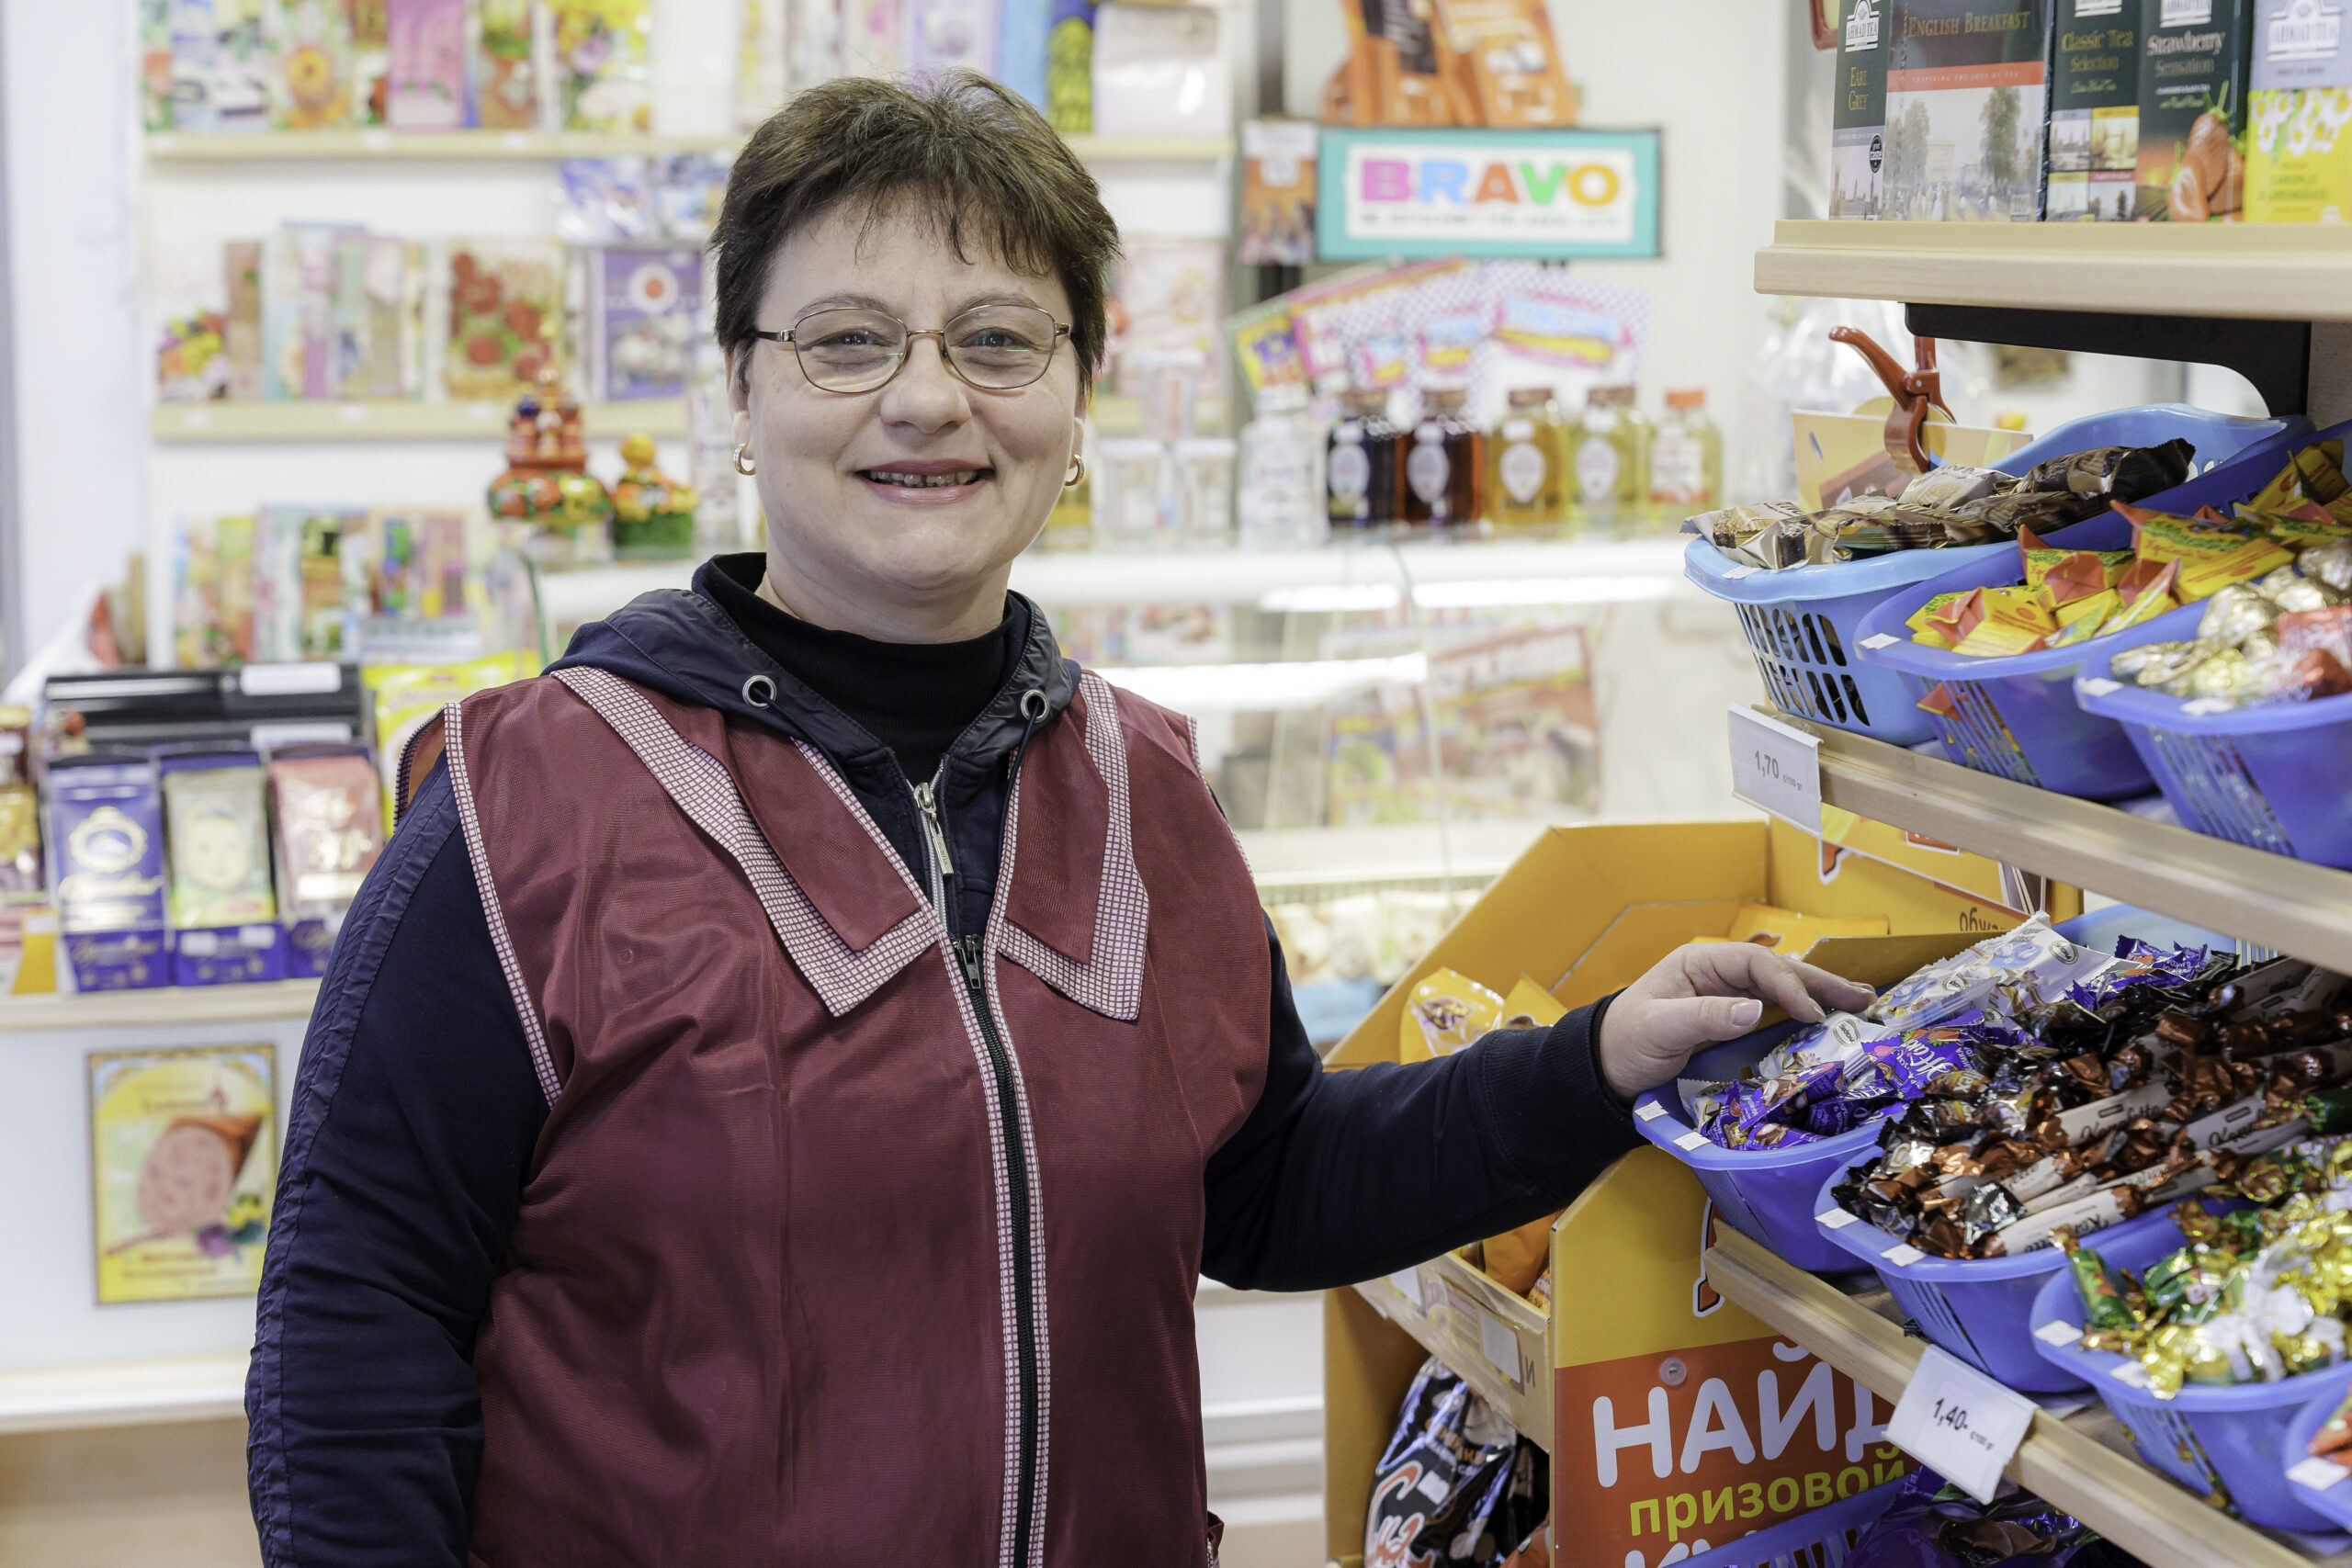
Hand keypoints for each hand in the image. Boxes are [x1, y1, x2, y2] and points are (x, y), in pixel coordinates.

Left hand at [1596, 944, 1876, 1102]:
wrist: (1607, 1068)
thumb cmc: (1625, 1042)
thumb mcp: (1659, 1028)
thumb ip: (1705, 1017)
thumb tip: (1753, 1009)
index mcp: (1701, 962)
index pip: (1756, 964)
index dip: (1789, 984)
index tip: (1814, 1013)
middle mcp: (1720, 974)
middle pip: (1779, 971)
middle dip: (1821, 983)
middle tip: (1863, 999)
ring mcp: (1729, 997)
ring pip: (1783, 990)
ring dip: (1822, 996)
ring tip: (1862, 1004)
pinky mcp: (1733, 1022)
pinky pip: (1775, 1013)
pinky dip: (1805, 1015)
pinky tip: (1831, 1022)